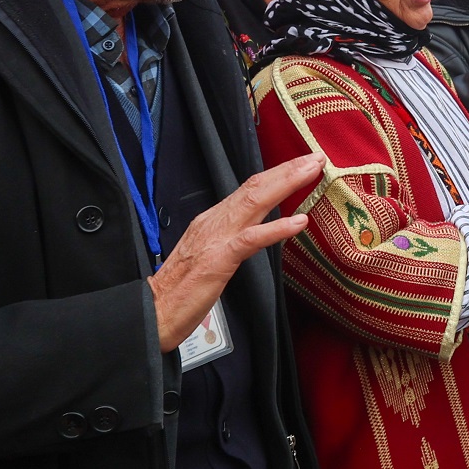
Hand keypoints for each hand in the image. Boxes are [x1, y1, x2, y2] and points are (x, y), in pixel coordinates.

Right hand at [147, 153, 322, 349]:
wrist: (152, 310)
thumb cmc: (180, 290)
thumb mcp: (208, 256)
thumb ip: (228, 240)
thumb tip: (251, 232)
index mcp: (212, 220)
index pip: (248, 190)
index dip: (276, 175)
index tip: (301, 164)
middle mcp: (214, 222)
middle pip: (255, 188)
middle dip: (287, 170)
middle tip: (315, 157)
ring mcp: (216, 239)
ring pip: (255, 203)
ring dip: (286, 184)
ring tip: (311, 172)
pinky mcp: (218, 260)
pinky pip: (251, 240)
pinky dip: (276, 228)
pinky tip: (299, 222)